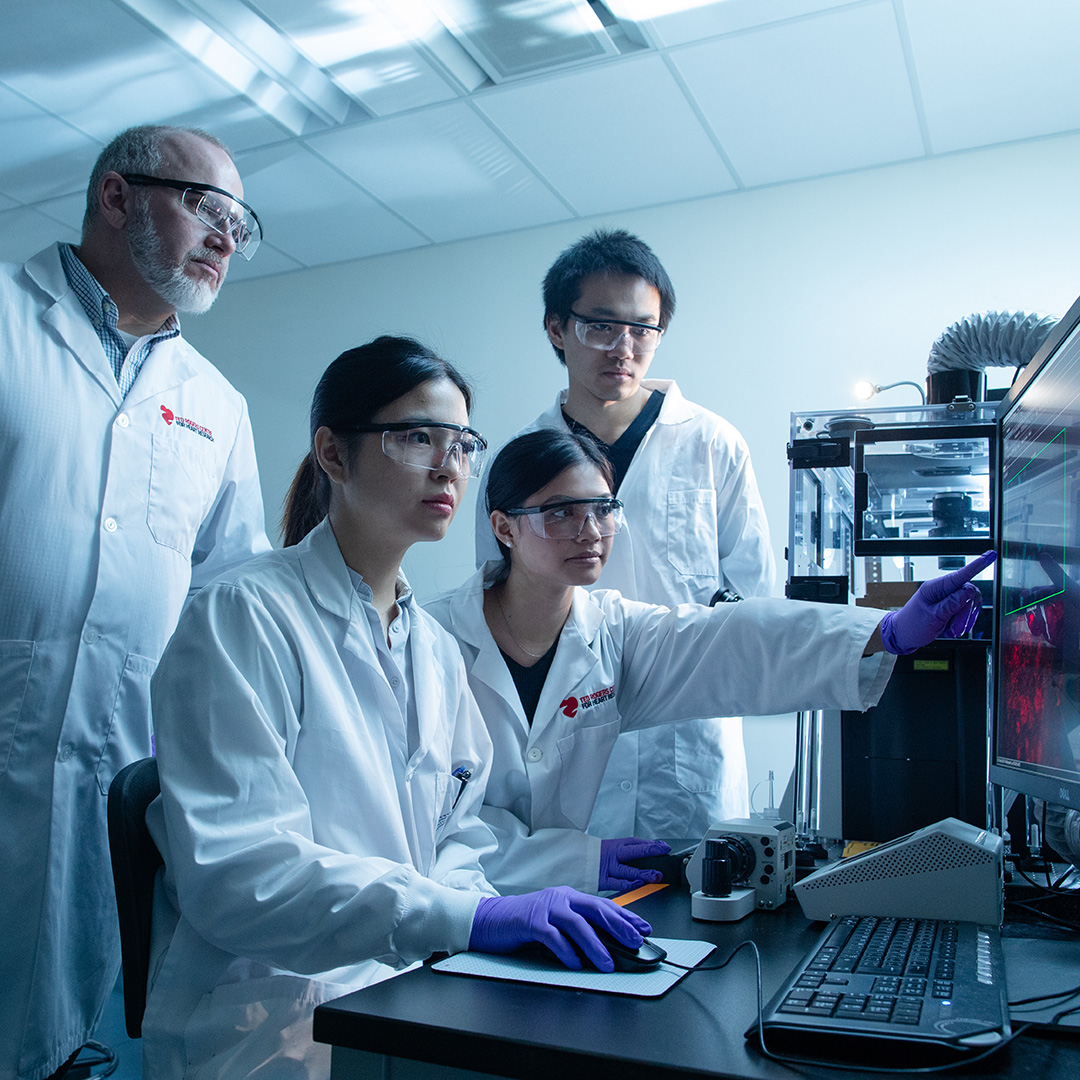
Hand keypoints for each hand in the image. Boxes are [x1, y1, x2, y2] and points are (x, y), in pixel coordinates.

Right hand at [468, 886, 651, 971]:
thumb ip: (577, 928)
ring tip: (607, 963)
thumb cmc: (526, 923)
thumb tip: (606, 944)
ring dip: (595, 946)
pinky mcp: (531, 921)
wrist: (492, 920)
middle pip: (595, 909)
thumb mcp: (556, 921)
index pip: (603, 905)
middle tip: (635, 941)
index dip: (625, 916)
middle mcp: (560, 897)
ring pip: (577, 924)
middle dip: (618, 926)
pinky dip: (567, 952)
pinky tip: (576, 964)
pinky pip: (554, 937)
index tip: (644, 929)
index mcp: (569, 896)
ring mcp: (546, 908)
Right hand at [599, 837, 670, 891]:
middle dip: (650, 851)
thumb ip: (627, 853)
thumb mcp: (611, 849)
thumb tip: (649, 853)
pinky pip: (617, 883)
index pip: (636, 843)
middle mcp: (613, 855)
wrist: (572, 859)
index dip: (651, 844)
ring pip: (628, 870)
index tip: (665, 846)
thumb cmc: (595, 856)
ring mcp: (608, 868)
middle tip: (664, 853)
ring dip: (643, 873)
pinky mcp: (602, 880)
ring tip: (656, 875)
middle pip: (634, 851)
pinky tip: (638, 884)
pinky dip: (629, 884)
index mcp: (616, 845)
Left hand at [879, 550, 995, 654]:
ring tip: (950, 630)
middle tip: (956, 628)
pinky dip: (961, 623)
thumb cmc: (912, 626)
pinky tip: (950, 629)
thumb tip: (969, 590)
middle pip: (968, 594)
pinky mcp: (951, 607)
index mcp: (934, 587)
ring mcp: (947, 598)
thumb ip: (952, 603)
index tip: (991, 555)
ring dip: (963, 620)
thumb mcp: (933, 616)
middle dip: (966, 613)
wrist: (903, 636)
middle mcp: (942, 590)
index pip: (960, 575)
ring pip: (969, 605)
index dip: (978, 565)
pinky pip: (966, 613)